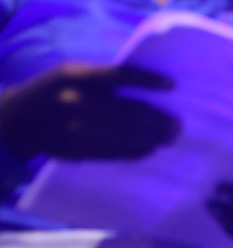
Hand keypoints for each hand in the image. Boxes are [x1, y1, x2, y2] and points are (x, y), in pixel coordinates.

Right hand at [0, 62, 177, 160]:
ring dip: (152, 138)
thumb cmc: (53, 91)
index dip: (148, 81)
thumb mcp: (71, 75)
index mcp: (76, 77)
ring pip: (126, 135)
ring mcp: (78, 129)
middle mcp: (77, 102)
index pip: (120, 76)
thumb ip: (103, 80)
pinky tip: (149, 149)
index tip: (172, 86)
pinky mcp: (79, 149)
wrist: (19, 120)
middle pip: (130, 112)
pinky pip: (116, 152)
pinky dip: (136, 151)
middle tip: (178, 125)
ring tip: (169, 138)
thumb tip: (146, 90)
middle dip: (158, 120)